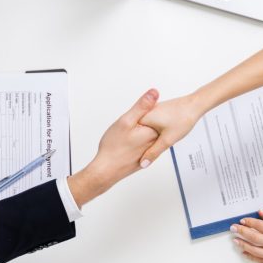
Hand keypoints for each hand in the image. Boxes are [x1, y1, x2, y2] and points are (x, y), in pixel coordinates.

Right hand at [68, 89, 159, 206]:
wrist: (107, 170)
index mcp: (153, 131)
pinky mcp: (146, 157)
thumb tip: (155, 92)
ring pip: (149, 134)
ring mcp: (151, 151)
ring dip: (141, 131)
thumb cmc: (113, 147)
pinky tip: (129, 142)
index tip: (134, 115)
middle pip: (154, 124)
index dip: (144, 110)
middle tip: (128, 128)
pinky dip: (138, 141)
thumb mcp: (126, 121)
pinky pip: (145, 144)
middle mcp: (156, 142)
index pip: (155, 112)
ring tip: (127, 135)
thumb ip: (142, 106)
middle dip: (144, 121)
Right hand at [137, 95, 209, 166]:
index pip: (131, 135)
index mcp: (142, 118)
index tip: (138, 152)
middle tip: (151, 146)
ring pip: (144, 129)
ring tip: (158, 140)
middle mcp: (144, 113)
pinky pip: (150, 125)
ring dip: (147, 137)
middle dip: (142, 142)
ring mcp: (150, 111)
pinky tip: (161, 133)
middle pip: (137, 133)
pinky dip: (153, 131)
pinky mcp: (157, 111)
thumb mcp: (167, 139)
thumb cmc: (183, 118)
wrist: (194, 105)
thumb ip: (154, 152)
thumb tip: (143, 163)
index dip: (135, 146)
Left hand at [232, 210, 262, 262]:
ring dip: (243, 244)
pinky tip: (246, 252)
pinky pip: (262, 260)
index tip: (243, 220)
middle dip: (242, 232)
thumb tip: (262, 212)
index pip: (260, 225)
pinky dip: (252, 256)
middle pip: (254, 237)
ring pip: (255, 250)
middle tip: (233, 228)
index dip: (249, 222)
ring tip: (236, 240)